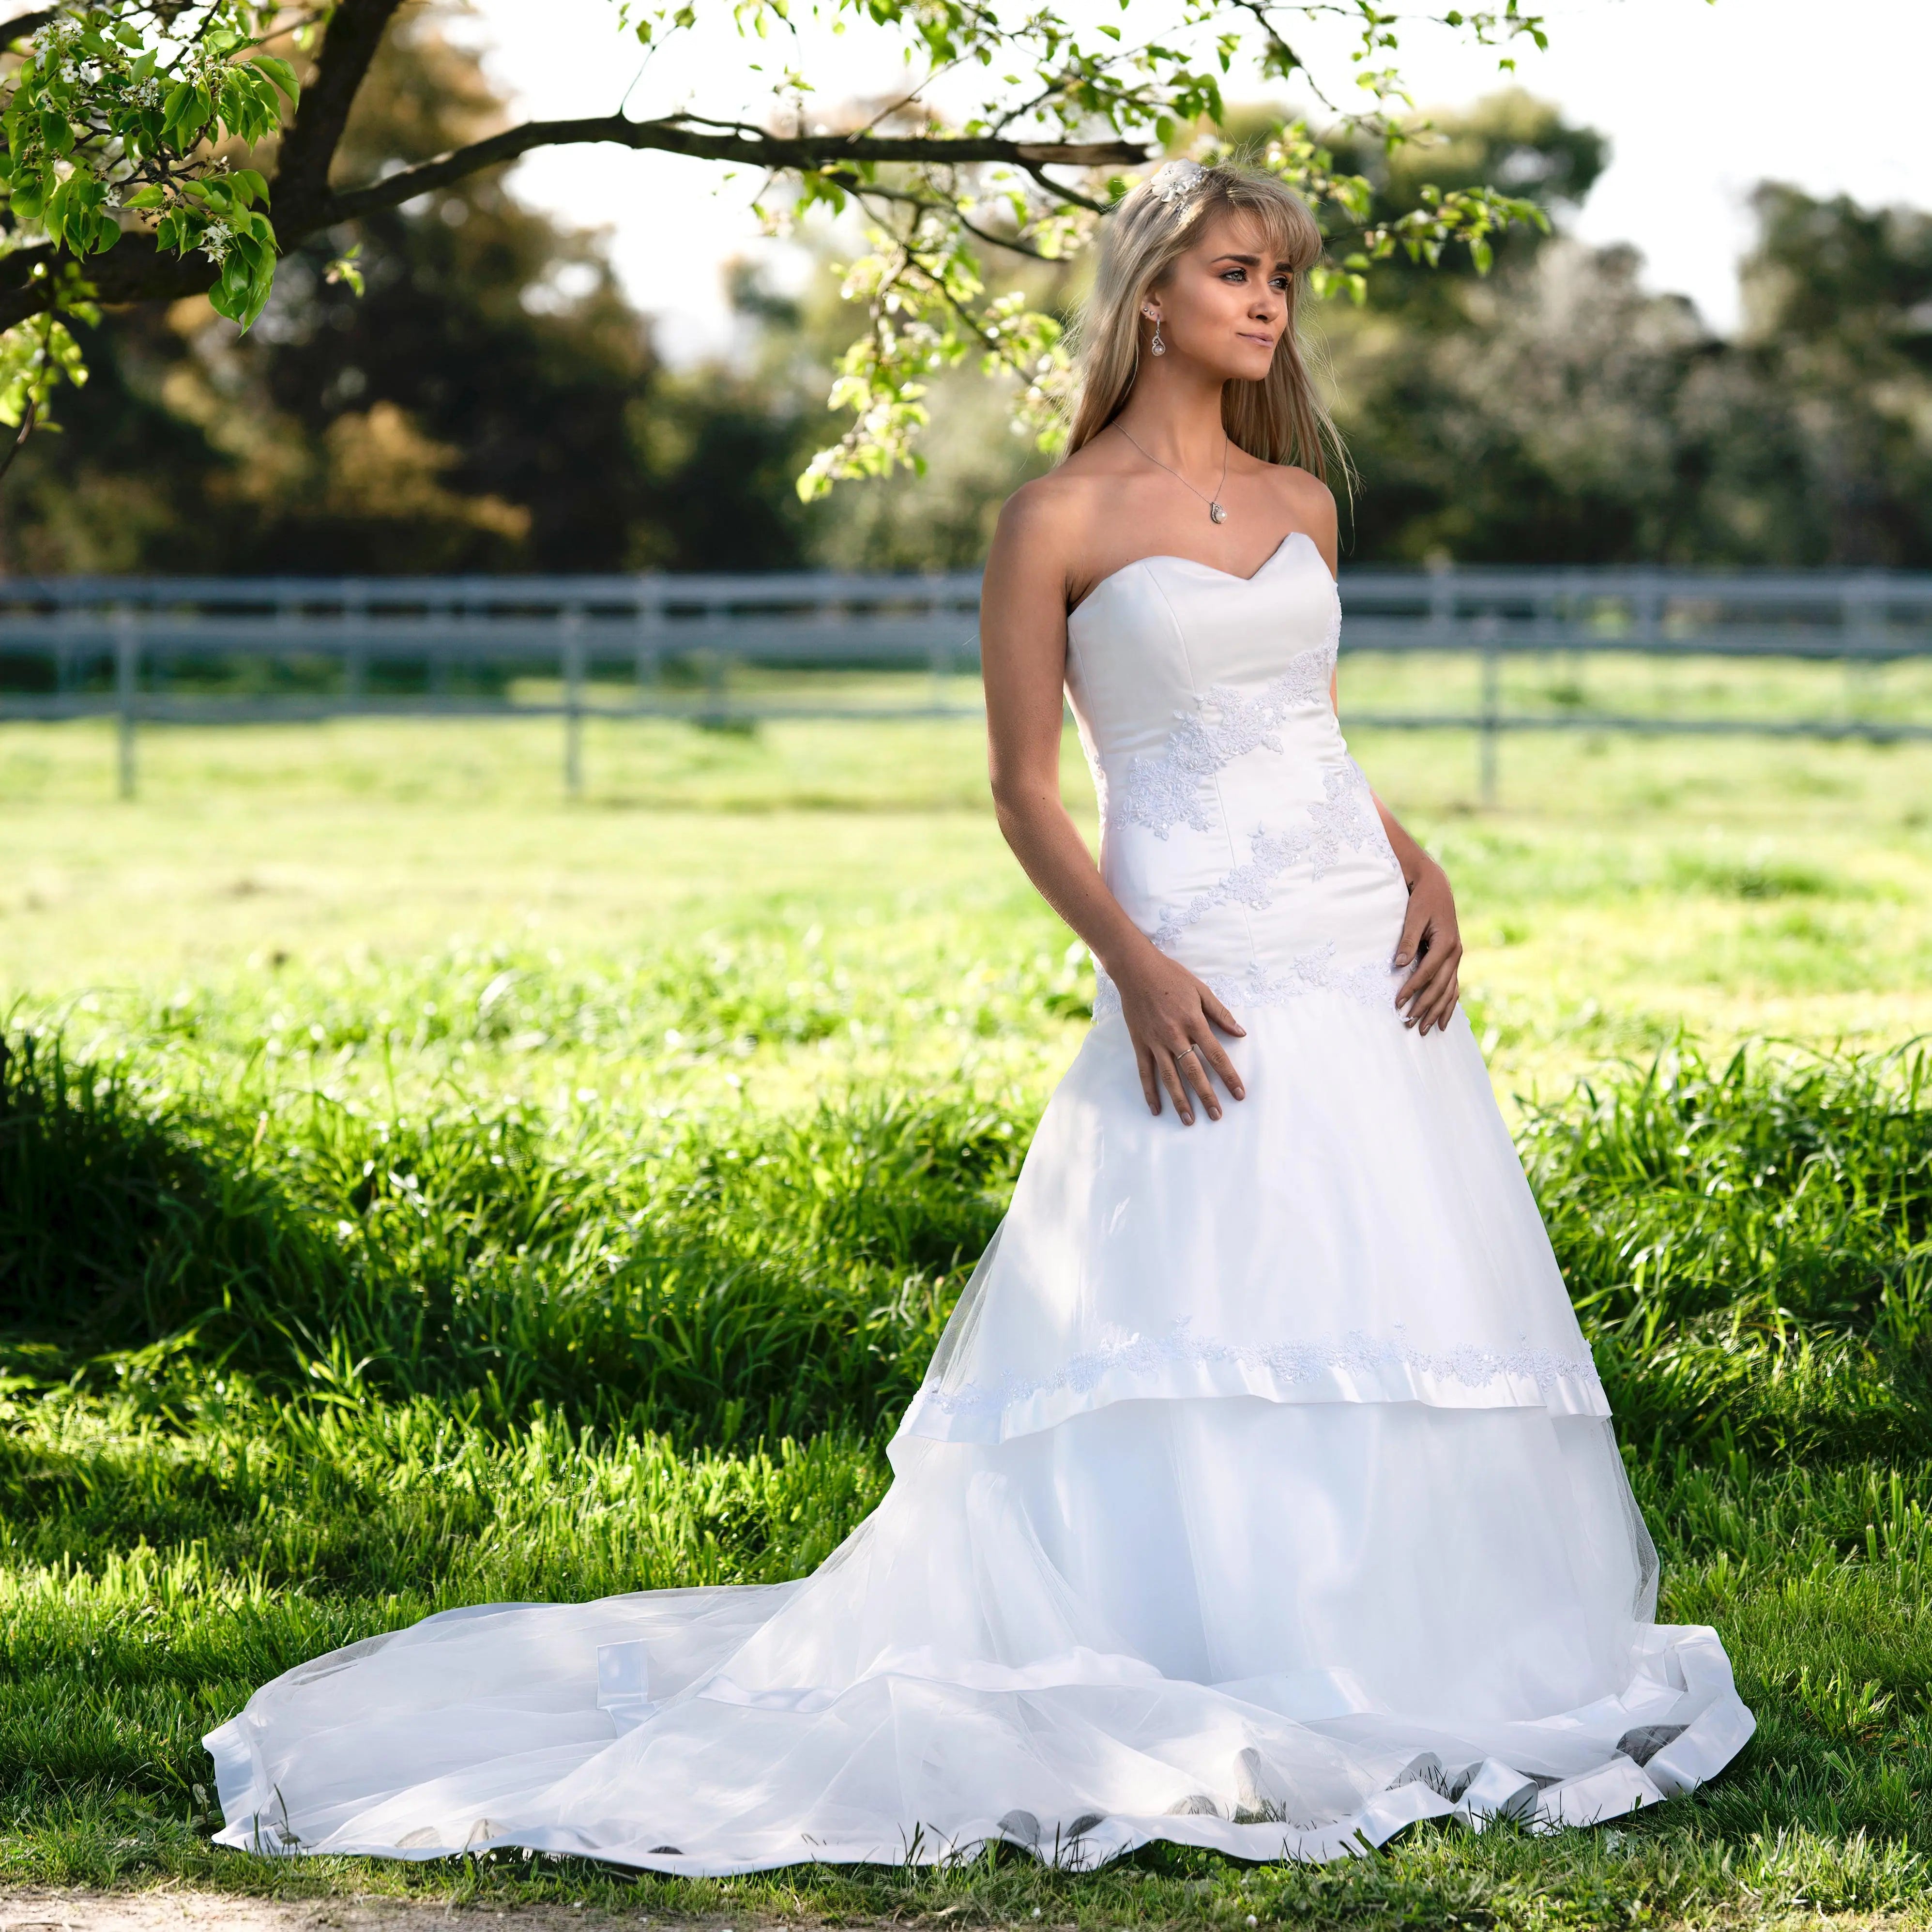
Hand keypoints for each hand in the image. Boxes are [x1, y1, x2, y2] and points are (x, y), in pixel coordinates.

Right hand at [1113, 947, 1247, 1123]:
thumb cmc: (1171, 976)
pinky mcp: (1140, 1043)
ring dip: (1180, 1101)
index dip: (1228, 1076)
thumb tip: (1240, 1033)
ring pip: (1169, 1077)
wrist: (1135, 969)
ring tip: (1189, 1120)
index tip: (1239, 1094)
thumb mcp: (1201, 990)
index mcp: (1193, 1022)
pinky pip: (1145, 1072)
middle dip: (1207, 1096)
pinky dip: (1150, 1092)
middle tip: (1217, 1116)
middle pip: (1194, 1072)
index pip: (1216, 1055)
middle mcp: (1174, 1035)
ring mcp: (1155, 1042)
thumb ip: (1220, 1013)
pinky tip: (1156, 1109)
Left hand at [1393, 859, 1462, 1035]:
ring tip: (1426, 1029)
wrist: (1436, 886)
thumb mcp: (1413, 916)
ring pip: (1449, 990)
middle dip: (1425, 1007)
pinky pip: (1453, 986)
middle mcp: (1455, 953)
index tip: (1397, 1004)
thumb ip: (1407, 940)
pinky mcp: (1453, 958)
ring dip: (1438, 1011)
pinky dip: (1449, 1003)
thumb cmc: (1422, 900)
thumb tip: (1399, 964)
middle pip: (1440, 987)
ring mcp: (1456, 957)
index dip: (1411, 990)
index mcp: (1446, 943)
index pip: (1426, 973)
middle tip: (1409, 1024)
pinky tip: (1443, 1019)